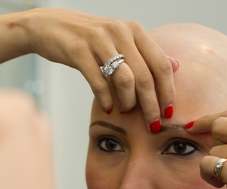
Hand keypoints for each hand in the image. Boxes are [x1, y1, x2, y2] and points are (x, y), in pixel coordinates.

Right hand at [21, 8, 178, 129]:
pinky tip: (107, 108)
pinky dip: (106, 99)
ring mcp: (98, 40)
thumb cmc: (87, 37)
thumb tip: (176, 65)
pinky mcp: (78, 50)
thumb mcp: (119, 39)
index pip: (161, 64)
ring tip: (126, 112)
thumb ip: (146, 52)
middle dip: (151, 105)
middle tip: (152, 125)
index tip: (169, 112)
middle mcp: (120, 32)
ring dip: (128, 102)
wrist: (49, 26)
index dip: (168, 90)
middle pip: (145, 75)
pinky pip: (98, 81)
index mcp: (134, 30)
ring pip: (124, 79)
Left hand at [188, 111, 226, 188]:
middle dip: (211, 142)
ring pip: (212, 148)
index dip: (208, 120)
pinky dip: (208, 177)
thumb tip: (209, 124)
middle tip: (219, 163)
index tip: (192, 126)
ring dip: (213, 166)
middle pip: (219, 123)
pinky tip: (225, 188)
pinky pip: (206, 164)